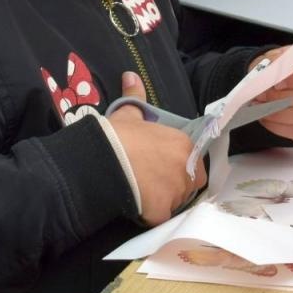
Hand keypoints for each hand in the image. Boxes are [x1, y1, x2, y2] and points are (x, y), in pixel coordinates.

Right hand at [105, 73, 205, 225]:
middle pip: (189, 183)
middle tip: (151, 181)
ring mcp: (176, 192)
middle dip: (175, 184)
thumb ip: (135, 95)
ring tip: (141, 193)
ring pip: (175, 201)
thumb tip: (130, 75)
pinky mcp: (162, 213)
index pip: (191, 159)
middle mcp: (186, 168)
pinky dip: (150, 215)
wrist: (101, 161)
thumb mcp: (128, 114)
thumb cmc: (117, 136)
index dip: (176, 163)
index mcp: (184, 144)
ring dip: (163, 200)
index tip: (158, 164)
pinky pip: (161, 217)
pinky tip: (136, 206)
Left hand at [248, 48, 292, 142]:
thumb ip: (270, 64)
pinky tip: (266, 119)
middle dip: (280, 98)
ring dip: (277, 113)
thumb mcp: (268, 61)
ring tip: (260, 108)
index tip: (277, 84)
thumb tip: (267, 76)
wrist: (268, 84)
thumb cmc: (271, 70)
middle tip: (261, 97)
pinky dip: (278, 127)